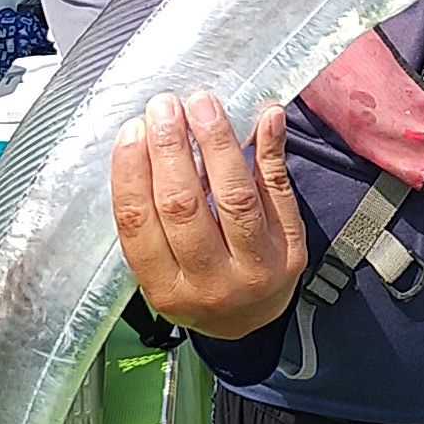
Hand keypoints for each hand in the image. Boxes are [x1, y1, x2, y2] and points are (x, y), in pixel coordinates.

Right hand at [111, 91, 306, 338]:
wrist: (253, 320)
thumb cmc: (196, 281)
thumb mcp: (162, 269)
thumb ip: (152, 218)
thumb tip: (143, 140)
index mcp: (165, 289)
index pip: (139, 225)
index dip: (132, 172)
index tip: (132, 130)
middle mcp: (211, 283)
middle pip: (184, 206)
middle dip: (170, 149)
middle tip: (164, 106)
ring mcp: (256, 267)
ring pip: (234, 196)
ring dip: (217, 142)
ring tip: (203, 104)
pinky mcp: (291, 248)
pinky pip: (279, 191)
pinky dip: (271, 150)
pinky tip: (266, 117)